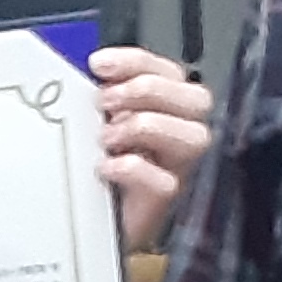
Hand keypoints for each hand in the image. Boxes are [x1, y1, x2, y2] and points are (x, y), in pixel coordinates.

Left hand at [94, 44, 213, 256]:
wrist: (85, 220)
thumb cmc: (95, 168)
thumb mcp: (96, 122)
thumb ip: (103, 96)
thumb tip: (93, 71)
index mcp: (166, 108)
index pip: (169, 71)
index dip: (136, 62)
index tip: (98, 64)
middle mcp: (180, 135)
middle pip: (196, 98)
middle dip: (147, 91)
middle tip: (106, 102)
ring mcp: (178, 169)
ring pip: (195, 137)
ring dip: (145, 127)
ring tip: (107, 138)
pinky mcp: (165, 201)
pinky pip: (165, 181)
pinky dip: (132, 168)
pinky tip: (106, 167)